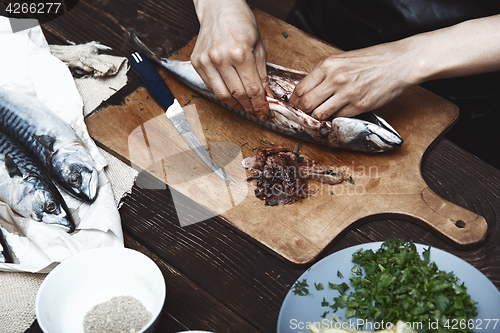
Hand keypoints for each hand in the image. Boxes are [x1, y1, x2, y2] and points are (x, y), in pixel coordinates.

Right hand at [191, 0, 269, 120]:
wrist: (219, 8)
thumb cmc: (241, 23)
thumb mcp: (259, 47)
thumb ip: (262, 74)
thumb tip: (266, 96)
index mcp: (240, 53)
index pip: (252, 89)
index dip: (260, 105)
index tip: (264, 113)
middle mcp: (221, 58)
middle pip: (238, 94)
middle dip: (249, 108)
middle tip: (257, 113)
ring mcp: (206, 61)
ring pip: (222, 95)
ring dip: (236, 105)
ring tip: (245, 108)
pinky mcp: (197, 63)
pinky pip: (211, 86)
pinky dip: (223, 94)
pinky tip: (232, 95)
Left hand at [289, 14, 499, 119]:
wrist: (400, 63)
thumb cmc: (372, 59)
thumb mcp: (343, 60)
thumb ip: (325, 74)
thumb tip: (308, 90)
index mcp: (328, 65)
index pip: (300, 88)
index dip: (295, 101)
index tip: (295, 106)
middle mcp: (335, 79)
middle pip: (306, 104)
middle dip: (302, 112)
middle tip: (303, 115)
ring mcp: (347, 94)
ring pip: (320, 114)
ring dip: (317, 118)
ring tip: (319, 117)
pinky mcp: (359, 106)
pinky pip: (338, 117)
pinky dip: (334, 119)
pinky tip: (336, 115)